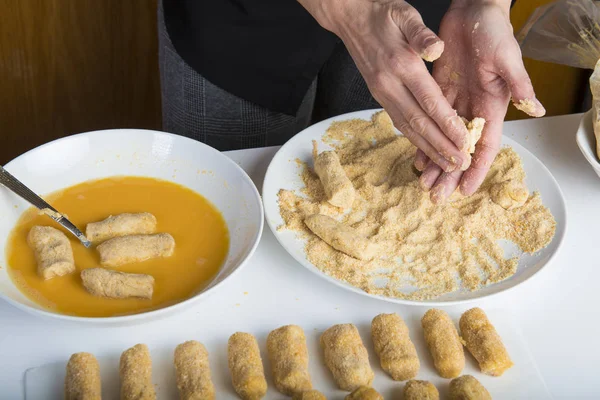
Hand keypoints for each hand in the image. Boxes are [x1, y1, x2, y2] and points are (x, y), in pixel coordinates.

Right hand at [298, 0, 471, 171]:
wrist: (350, 18)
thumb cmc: (382, 14)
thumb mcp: (404, 14)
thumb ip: (421, 32)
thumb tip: (437, 48)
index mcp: (401, 65)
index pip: (429, 101)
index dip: (448, 123)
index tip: (464, 141)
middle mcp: (390, 84)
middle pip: (418, 123)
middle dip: (440, 146)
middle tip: (459, 164)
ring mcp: (382, 93)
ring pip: (407, 128)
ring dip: (428, 149)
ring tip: (446, 165)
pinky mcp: (380, 96)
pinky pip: (399, 122)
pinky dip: (414, 139)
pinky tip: (427, 150)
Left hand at [415, 0, 545, 202]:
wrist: (473, 11)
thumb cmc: (494, 31)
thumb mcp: (507, 57)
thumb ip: (518, 84)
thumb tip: (535, 108)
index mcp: (492, 105)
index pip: (484, 145)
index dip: (475, 169)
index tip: (465, 189)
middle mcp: (473, 108)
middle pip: (460, 149)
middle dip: (450, 173)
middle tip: (437, 196)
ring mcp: (455, 102)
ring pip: (442, 140)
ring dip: (434, 161)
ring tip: (423, 182)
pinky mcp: (439, 92)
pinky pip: (430, 122)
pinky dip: (423, 139)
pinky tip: (415, 155)